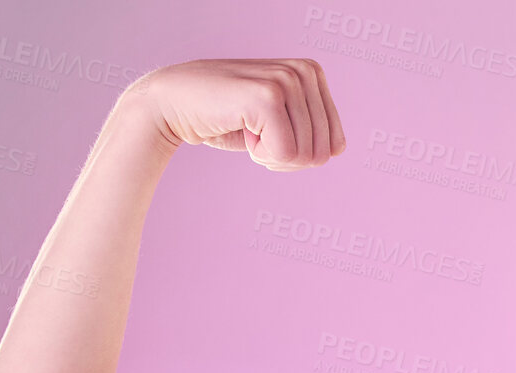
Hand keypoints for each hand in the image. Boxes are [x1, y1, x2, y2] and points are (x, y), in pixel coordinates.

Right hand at [122, 58, 345, 170]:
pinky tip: (242, 128)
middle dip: (288, 158)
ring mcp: (288, 80)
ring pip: (306, 157)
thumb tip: (339, 148)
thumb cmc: (228, 119)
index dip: (302, 155)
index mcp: (313, 74)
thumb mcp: (279, 121)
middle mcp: (305, 71)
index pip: (336, 145)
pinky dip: (261, 155)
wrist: (176, 105)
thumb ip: (310, 127)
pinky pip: (285, 155)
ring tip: (248, 127)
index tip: (272, 134)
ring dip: (272, 156)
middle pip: (322, 154)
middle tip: (257, 133)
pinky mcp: (268, 96)